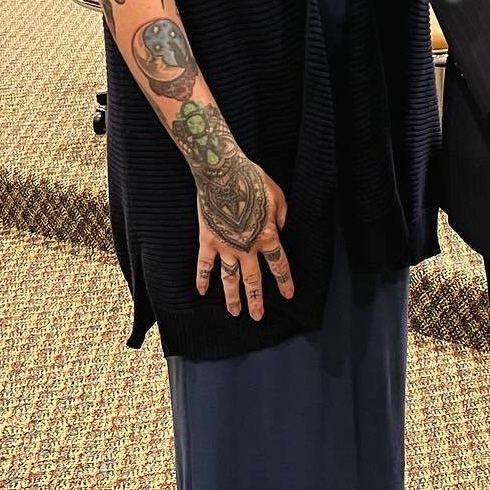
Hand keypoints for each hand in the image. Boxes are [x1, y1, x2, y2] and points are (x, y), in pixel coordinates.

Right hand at [194, 164, 291, 320]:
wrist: (222, 173)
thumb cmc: (252, 180)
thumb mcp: (277, 195)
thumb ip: (281, 216)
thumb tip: (280, 229)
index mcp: (267, 237)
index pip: (279, 265)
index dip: (284, 281)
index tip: (287, 295)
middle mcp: (247, 247)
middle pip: (254, 280)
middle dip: (256, 300)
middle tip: (257, 316)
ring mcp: (225, 246)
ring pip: (230, 278)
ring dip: (232, 297)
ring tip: (235, 312)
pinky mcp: (207, 241)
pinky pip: (204, 265)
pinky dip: (202, 279)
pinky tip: (201, 292)